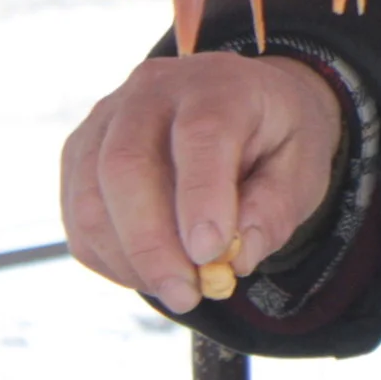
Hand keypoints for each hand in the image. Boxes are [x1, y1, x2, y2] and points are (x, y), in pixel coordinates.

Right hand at [60, 52, 343, 314]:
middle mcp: (153, 90)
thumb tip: (235, 259)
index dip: (200, 196)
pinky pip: (78, 215)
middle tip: (186, 294)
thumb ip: (274, 209)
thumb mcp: (302, 166)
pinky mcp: (80, 152)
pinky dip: (109, 256)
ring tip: (176, 290)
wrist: (243, 103)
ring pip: (91, 195)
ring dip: (128, 258)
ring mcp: (107, 118)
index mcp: (220, 84)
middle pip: (127, 164)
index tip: (208, 255)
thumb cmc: (274, 138)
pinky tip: (151, 272)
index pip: (201, 133)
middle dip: (152, 243)